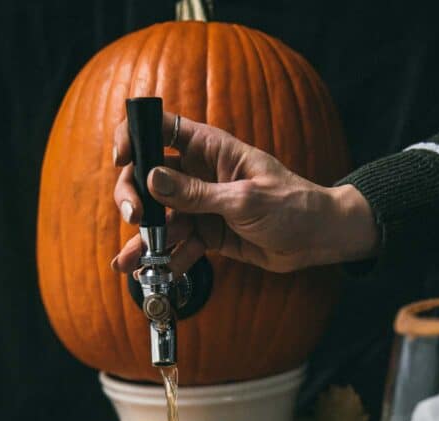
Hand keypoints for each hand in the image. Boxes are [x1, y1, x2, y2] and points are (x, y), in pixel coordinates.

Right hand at [112, 112, 377, 276]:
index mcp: (210, 149)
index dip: (135, 138)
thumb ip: (198, 194)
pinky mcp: (208, 234)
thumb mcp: (244, 199)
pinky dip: (168, 259)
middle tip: (135, 220)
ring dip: (144, 241)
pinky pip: (180, 245)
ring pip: (162, 219)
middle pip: (150, 179)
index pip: (161, 129)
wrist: (316, 239)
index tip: (123, 160)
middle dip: (136, 199)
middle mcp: (199, 174)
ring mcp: (202, 205)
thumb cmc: (291, 205)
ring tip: (130, 264)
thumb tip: (153, 180)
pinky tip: (154, 273)